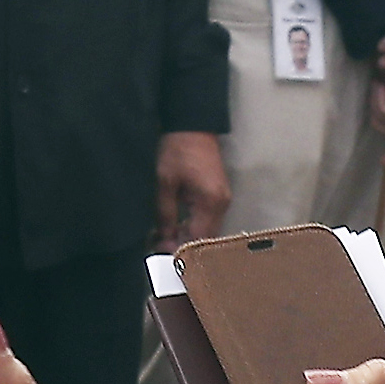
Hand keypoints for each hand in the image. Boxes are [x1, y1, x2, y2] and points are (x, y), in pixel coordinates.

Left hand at [150, 130, 227, 250]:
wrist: (192, 126)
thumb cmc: (178, 151)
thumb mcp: (166, 183)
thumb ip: (166, 215)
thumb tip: (164, 241)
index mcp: (211, 202)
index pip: (198, 238)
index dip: (181, 251)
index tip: (162, 257)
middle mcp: (222, 204)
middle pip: (206, 238)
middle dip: (185, 248)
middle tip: (161, 251)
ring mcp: (223, 200)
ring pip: (208, 231)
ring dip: (189, 238)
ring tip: (166, 241)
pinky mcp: (218, 195)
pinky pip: (208, 220)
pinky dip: (194, 227)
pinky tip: (177, 228)